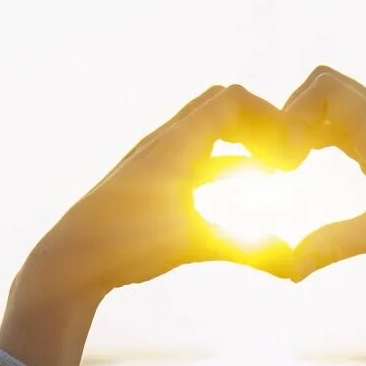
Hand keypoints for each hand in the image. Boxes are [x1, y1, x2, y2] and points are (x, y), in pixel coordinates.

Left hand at [0, 83, 302, 365]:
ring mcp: (156, 158)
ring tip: (272, 170)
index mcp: (177, 142)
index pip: (231, 99)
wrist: (73, 258)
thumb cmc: (127, 244)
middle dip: (257, 122)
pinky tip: (243, 189)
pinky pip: (195, 156)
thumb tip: (293, 265)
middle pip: (220, 105)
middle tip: (285, 153)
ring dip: (240, 142)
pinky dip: (223, 163)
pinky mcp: (150, 179)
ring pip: (206, 131)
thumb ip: (247, 249)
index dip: (268, 116)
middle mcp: (165, 140)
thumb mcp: (192, 242)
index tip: (290, 149)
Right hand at [280, 66, 365, 295]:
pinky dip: (325, 136)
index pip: (324, 86)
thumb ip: (331, 245)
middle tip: (280, 158)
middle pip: (326, 86)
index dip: (292, 113)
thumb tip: (288, 268)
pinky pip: (351, 125)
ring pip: (338, 105)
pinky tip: (312, 167)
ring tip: (289, 164)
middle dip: (293, 114)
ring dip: (308, 125)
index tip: (285, 160)